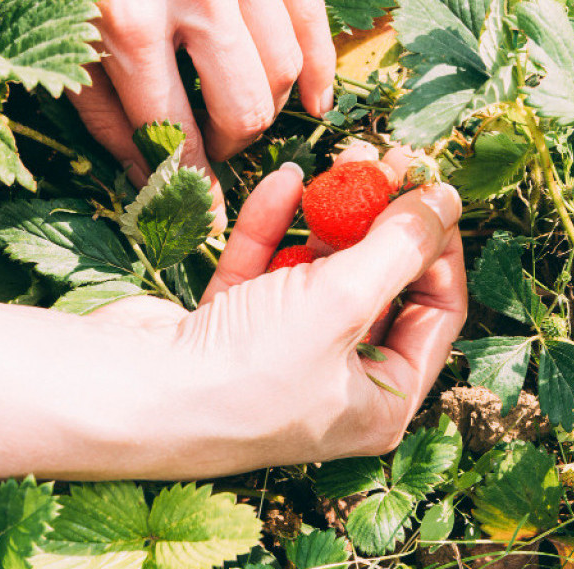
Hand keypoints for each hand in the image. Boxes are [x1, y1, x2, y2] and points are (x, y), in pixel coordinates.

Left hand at [71, 0, 336, 228]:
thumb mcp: (60, 35)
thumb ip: (103, 107)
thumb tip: (151, 178)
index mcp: (128, 25)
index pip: (174, 134)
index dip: (190, 185)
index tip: (200, 217)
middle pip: (244, 109)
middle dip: (230, 143)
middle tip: (210, 145)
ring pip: (282, 70)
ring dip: (265, 106)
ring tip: (236, 112)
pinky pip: (313, 22)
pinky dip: (319, 68)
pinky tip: (314, 101)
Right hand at [91, 144, 465, 478]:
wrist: (128, 395)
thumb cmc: (247, 372)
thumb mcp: (344, 302)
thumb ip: (400, 247)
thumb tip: (446, 201)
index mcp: (381, 403)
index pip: (436, 314)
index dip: (440, 248)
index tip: (431, 191)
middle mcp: (337, 385)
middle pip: (381, 288)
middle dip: (383, 223)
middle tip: (386, 161)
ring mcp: (283, 358)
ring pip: (323, 273)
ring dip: (331, 217)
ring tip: (341, 160)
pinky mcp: (231, 332)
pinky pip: (268, 271)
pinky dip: (276, 228)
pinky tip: (284, 181)